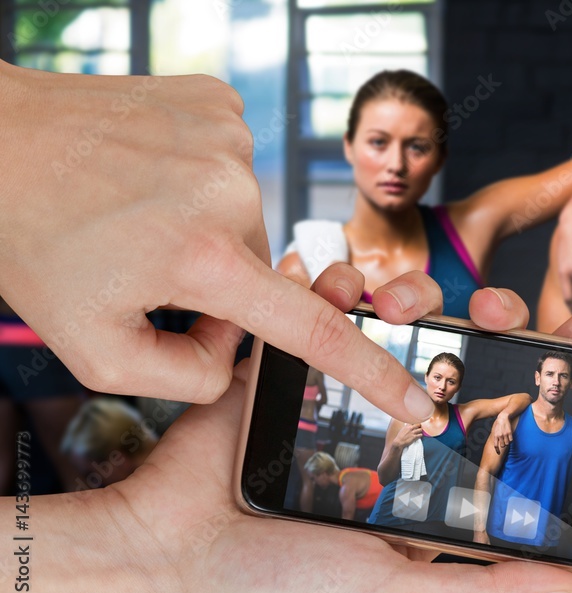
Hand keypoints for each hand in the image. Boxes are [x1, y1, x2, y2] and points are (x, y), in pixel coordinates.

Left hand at [0, 63, 431, 425]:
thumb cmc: (28, 240)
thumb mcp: (95, 352)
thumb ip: (190, 378)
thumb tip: (237, 344)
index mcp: (203, 258)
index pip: (313, 331)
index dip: (374, 374)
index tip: (422, 399)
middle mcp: (232, 190)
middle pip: (261, 274)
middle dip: (219, 288)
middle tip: (145, 265)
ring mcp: (230, 137)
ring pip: (246, 220)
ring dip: (207, 233)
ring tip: (139, 213)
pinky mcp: (221, 103)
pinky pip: (235, 169)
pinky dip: (202, 184)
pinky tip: (151, 172)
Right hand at [6, 269, 571, 592]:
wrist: (177, 560)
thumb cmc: (287, 587)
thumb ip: (484, 587)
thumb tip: (568, 586)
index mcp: (423, 466)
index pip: (502, 404)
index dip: (545, 366)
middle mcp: (386, 415)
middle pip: (458, 341)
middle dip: (487, 311)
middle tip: (492, 312)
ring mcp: (332, 382)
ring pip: (392, 309)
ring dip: (408, 289)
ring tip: (395, 300)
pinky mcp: (278, 359)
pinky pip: (308, 299)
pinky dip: (321, 276)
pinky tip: (331, 277)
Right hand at [392, 423, 423, 448]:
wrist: (399, 442)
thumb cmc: (400, 436)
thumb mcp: (402, 429)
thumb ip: (407, 427)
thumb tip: (410, 425)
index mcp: (407, 425)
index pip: (414, 421)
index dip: (416, 423)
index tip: (417, 424)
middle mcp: (410, 428)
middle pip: (419, 424)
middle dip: (420, 426)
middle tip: (420, 427)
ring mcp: (413, 432)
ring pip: (420, 429)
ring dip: (420, 431)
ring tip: (420, 432)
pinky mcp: (414, 437)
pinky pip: (420, 435)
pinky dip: (420, 435)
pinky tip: (419, 436)